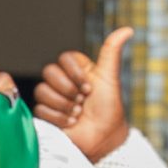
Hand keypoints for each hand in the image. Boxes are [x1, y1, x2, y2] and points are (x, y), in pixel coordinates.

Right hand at [33, 26, 134, 162]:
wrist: (103, 138)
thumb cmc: (109, 109)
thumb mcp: (110, 77)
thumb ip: (111, 52)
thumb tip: (127, 29)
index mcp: (77, 70)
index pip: (64, 58)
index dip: (74, 72)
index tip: (89, 86)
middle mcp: (63, 82)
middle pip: (49, 72)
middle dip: (68, 89)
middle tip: (82, 100)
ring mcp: (52, 99)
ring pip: (42, 91)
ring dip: (64, 105)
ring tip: (77, 114)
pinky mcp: (44, 115)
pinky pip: (40, 109)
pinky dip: (58, 117)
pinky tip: (70, 123)